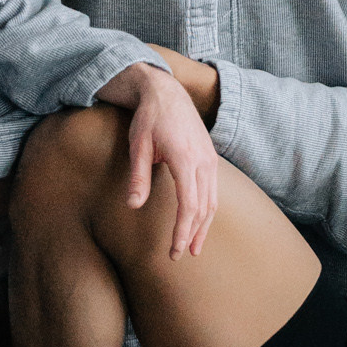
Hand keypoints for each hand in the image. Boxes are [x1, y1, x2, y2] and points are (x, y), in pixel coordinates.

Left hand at [95, 62, 219, 256]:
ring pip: (212, 200)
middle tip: (180, 255)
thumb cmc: (149, 118)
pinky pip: (213, 190)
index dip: (182, 231)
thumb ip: (138, 176)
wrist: (166, 91)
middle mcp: (203, 160)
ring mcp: (210, 158)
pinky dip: (207, 210)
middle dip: (193, 234)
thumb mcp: (138, 145)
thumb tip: (133, 206)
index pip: (189, 204)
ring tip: (194, 247)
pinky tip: (200, 222)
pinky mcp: (210, 157)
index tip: (175, 251)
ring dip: (204, 226)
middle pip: (204, 207)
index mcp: (185, 158)